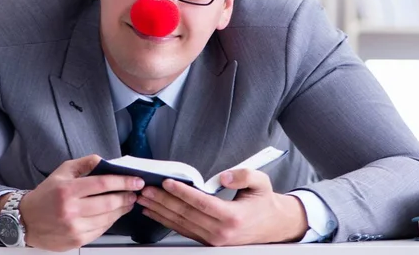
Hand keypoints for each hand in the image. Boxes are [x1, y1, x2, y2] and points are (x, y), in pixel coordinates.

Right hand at [14, 155, 143, 250]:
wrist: (26, 220)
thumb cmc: (46, 194)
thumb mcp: (63, 171)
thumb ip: (85, 163)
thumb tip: (105, 161)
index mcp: (68, 190)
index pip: (102, 184)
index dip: (123, 182)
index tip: (136, 181)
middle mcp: (70, 210)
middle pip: (108, 203)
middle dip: (126, 197)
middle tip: (135, 192)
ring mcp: (74, 227)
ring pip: (107, 218)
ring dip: (121, 210)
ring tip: (127, 202)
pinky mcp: (76, 240)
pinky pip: (100, 230)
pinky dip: (110, 221)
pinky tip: (113, 214)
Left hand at [136, 168, 308, 245]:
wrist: (274, 226)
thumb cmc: (264, 203)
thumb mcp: (261, 183)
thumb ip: (244, 175)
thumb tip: (224, 176)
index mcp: (233, 217)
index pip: (201, 203)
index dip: (182, 192)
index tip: (168, 182)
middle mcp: (221, 232)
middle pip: (186, 214)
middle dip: (164, 201)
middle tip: (147, 189)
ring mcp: (213, 240)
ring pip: (181, 224)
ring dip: (160, 211)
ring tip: (145, 200)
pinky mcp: (207, 241)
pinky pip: (183, 230)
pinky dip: (166, 221)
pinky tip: (155, 213)